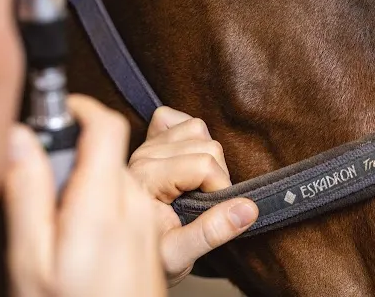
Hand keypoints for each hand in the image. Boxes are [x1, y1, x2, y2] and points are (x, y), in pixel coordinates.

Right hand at [4, 95, 165, 296]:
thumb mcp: (32, 258)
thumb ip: (29, 193)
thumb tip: (20, 138)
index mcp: (101, 204)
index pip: (107, 128)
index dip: (84, 108)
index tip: (63, 110)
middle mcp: (134, 204)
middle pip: (111, 151)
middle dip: (81, 154)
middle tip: (48, 185)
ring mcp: (149, 220)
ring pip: (121, 175)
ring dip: (94, 180)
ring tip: (66, 218)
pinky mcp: (155, 234)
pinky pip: (132, 198)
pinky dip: (108, 200)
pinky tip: (89, 234)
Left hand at [128, 107, 258, 286]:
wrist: (126, 254)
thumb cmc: (151, 257)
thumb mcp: (180, 255)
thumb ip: (212, 231)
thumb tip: (248, 208)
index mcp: (146, 179)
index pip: (203, 164)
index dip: (221, 188)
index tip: (215, 212)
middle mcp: (143, 156)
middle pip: (206, 145)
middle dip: (218, 174)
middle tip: (207, 203)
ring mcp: (145, 145)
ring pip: (196, 128)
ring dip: (208, 154)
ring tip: (199, 185)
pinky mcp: (149, 140)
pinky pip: (176, 118)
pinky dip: (190, 133)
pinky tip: (188, 160)